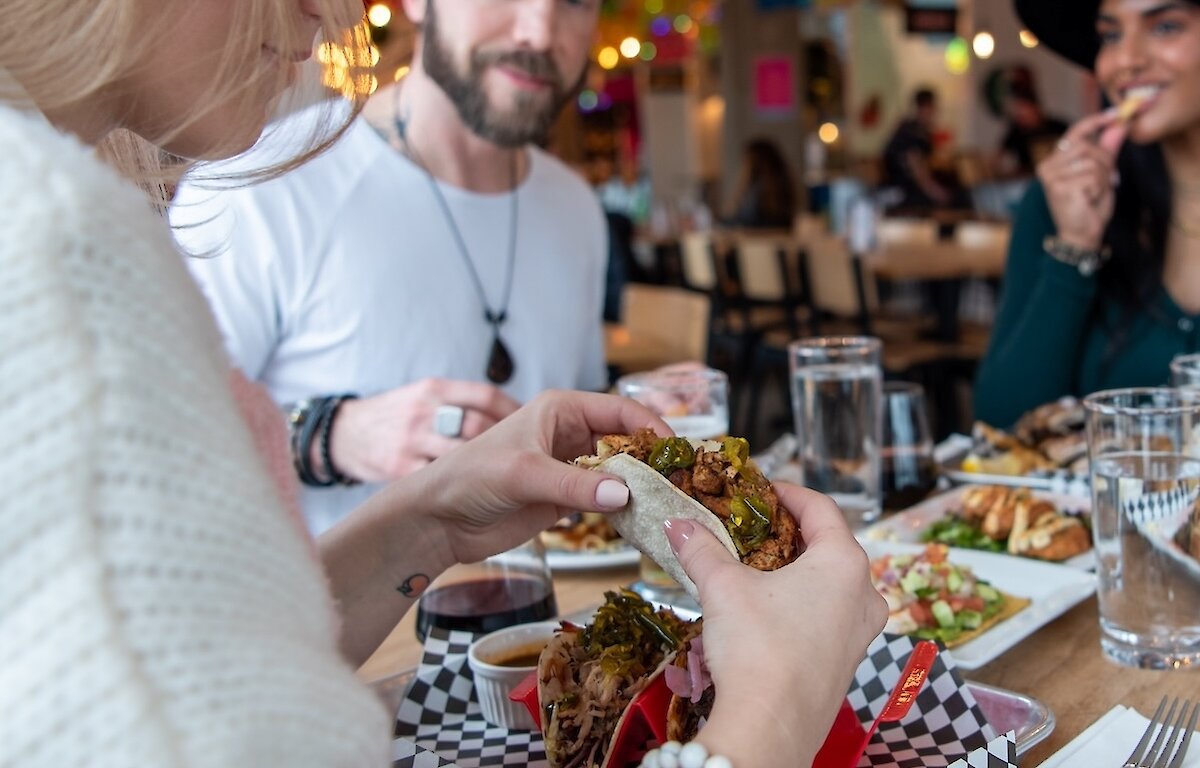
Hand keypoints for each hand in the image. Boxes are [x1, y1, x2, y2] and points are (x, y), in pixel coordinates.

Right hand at [329, 378, 520, 481]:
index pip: (487, 397)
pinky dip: (460, 489)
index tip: (534, 431)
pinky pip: (438, 480)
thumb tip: (518, 421)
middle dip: (508, 445)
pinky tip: (474, 494)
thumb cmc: (396, 419)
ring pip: (460, 454)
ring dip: (486, 469)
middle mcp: (424, 411)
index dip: (515, 415)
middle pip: (478, 426)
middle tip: (528, 461)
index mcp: (435, 390)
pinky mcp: (399, 470)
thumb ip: (465, 407)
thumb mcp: (427, 398)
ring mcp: (410, 441)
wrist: (343, 437)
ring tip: (506, 480)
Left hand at [415, 390, 670, 565]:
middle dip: (652, 460)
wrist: (439, 519)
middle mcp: (570, 434)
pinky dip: (625, 510)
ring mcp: (570, 469)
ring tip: (672, 505)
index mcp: (561, 410)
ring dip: (642, 488)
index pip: (619, 410)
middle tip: (682, 483)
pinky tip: (644, 522)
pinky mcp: (566, 500)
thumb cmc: (471, 478)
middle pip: (626, 442)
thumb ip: (574, 486)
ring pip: (620, 473)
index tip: (676, 451)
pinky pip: (606, 501)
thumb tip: (625, 495)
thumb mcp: (524, 474)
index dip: (651, 427)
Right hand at [665, 484, 887, 767]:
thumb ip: (701, 548)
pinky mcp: (847, 664)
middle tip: (755, 530)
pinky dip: (802, 606)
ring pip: (832, 586)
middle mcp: (864, 595)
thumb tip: (678, 525)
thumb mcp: (722, 587)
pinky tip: (768, 614)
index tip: (763, 491)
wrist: (770, 728)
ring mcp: (860, 633)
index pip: (821, 508)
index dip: (788, 494)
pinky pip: (829, 619)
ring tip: (757, 571)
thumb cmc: (758, 650)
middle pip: (829, 546)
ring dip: (796, 573)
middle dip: (789, 535)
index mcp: (844, 563)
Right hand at [1037, 109, 1129, 250]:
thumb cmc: (1089, 207)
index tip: (1115, 114)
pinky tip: (1089, 200)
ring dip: (1103, 178)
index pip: (1074, 133)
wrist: (1081, 235)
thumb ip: (1107, 150)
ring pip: (1092, 162)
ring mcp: (1050, 177)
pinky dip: (1099, 189)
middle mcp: (1047, 166)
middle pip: (1088, 147)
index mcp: (1054, 161)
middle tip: (1108, 181)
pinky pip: (1092, 177)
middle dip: (1106, 162)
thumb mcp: (1101, 174)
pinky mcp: (1059, 187)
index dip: (1095, 122)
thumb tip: (1119, 125)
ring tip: (1095, 193)